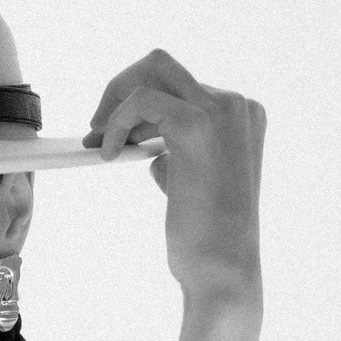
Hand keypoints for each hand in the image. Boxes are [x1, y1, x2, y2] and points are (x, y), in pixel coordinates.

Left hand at [84, 51, 264, 313]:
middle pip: (164, 66)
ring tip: (101, 143)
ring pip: (152, 72)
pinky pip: (140, 100)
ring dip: (116, 103)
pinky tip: (109, 154)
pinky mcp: (196, 126)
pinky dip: (117, 122)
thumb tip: (143, 140)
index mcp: (242, 116)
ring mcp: (220, 112)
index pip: (181, 88)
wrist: (223, 273)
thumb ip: (179, 151)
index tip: (113, 134)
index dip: (139, 108)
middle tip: (98, 128)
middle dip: (122, 90)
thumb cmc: (208, 241)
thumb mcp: (194, 181)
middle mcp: (237, 106)